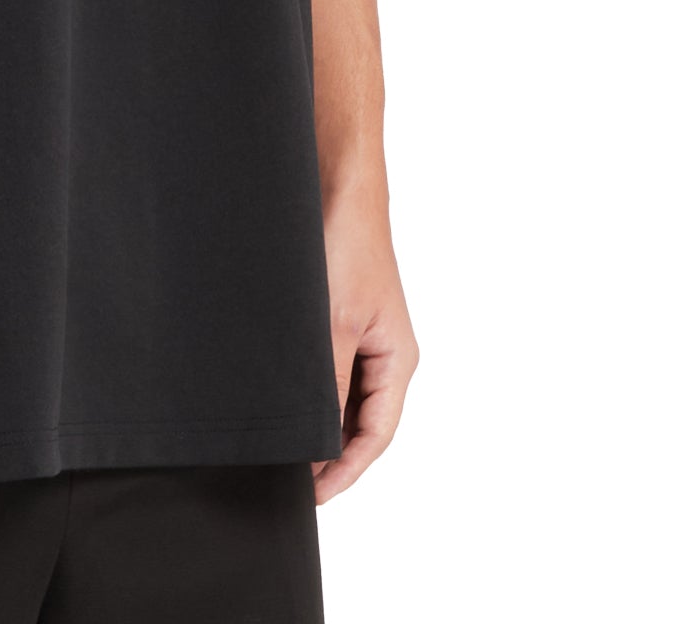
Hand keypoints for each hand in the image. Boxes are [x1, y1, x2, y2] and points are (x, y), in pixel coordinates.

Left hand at [311, 199, 418, 503]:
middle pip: (361, 421)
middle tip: (289, 477)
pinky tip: (279, 395)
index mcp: (398, 359)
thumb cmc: (347, 243)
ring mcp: (362, 333)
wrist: (336, 182)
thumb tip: (318, 441)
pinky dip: (309, 387)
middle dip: (330, 452)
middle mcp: (384, 351)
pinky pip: (326, 366)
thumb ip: (329, 384)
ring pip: (340, 395)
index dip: (345, 471)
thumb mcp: (335, 323)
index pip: (376, 436)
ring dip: (317, 420)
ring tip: (281, 443)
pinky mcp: (337, 314)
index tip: (312, 497)